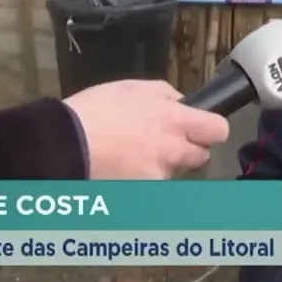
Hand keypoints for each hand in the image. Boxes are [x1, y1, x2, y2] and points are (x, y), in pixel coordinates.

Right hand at [62, 80, 229, 179]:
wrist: (63, 144)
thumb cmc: (96, 110)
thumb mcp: (134, 88)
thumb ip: (167, 95)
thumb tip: (183, 103)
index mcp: (175, 121)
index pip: (219, 130)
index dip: (210, 128)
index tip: (200, 128)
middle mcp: (172, 151)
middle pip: (201, 156)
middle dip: (187, 150)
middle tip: (163, 142)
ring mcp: (157, 176)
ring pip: (173, 173)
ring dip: (161, 166)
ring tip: (131, 155)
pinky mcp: (142, 194)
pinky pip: (153, 186)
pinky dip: (142, 179)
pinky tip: (122, 168)